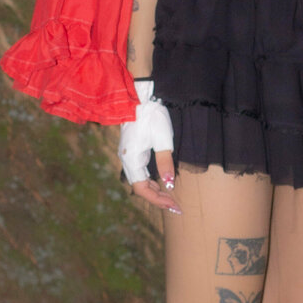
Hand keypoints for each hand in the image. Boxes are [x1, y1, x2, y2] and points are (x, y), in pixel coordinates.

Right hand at [119, 80, 181, 213]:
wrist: (141, 97)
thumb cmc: (152, 116)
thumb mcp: (163, 139)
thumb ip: (165, 162)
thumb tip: (169, 185)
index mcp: (131, 159)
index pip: (142, 189)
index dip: (158, 200)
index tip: (174, 205)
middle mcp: (127, 160)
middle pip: (140, 187)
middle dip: (158, 198)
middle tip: (175, 205)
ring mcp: (128, 155)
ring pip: (139, 180)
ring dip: (154, 190)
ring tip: (170, 197)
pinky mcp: (132, 150)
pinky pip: (140, 171)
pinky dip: (150, 180)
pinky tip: (161, 181)